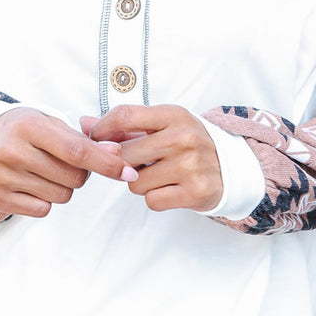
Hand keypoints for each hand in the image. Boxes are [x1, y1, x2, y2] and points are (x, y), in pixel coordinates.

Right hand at [0, 107, 137, 217]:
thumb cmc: (20, 127)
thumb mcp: (47, 121)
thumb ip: (82, 138)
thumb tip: (115, 153)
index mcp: (29, 126)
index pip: (77, 151)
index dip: (107, 163)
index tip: (129, 171)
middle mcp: (13, 152)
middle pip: (74, 178)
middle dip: (82, 172)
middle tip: (67, 161)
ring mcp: (2, 177)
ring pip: (61, 196)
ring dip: (64, 185)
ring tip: (46, 169)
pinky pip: (43, 209)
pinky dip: (46, 199)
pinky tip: (32, 182)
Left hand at [82, 105, 222, 212]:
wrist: (231, 167)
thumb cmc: (188, 143)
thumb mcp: (164, 125)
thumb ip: (124, 126)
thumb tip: (83, 123)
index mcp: (174, 115)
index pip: (124, 115)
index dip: (102, 129)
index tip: (96, 139)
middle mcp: (184, 138)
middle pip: (124, 154)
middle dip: (121, 162)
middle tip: (135, 162)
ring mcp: (191, 165)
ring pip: (134, 182)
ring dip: (139, 182)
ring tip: (158, 174)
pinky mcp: (195, 192)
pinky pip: (152, 200)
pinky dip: (155, 197)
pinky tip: (169, 187)